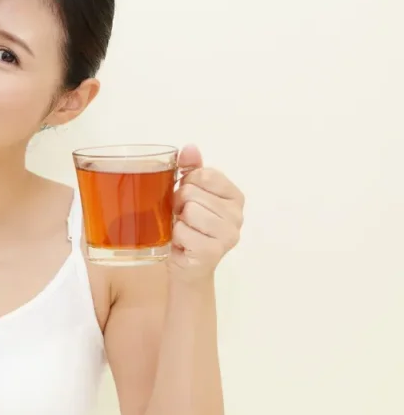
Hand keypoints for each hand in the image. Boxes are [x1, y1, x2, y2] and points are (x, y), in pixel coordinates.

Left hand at [168, 144, 244, 284]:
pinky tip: (184, 244)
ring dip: (177, 221)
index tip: (187, 197)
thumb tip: (190, 147)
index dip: (186, 182)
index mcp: (234, 196)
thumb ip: (191, 169)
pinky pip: (183, 232)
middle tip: (182, 217)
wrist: (187, 267)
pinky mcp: (214, 252)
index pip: (205, 174)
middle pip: (192, 192)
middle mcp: (238, 215)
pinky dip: (176, 237)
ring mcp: (229, 235)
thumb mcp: (190, 194)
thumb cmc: (188, 227)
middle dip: (178, 203)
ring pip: (189, 211)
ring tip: (184, 229)